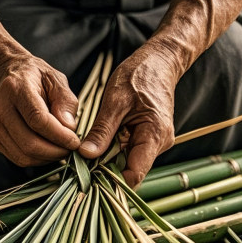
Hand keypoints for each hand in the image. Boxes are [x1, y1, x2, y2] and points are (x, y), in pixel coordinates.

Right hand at [0, 54, 80, 166]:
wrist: (4, 75)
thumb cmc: (34, 77)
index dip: (59, 135)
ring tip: (60, 148)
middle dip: (55, 151)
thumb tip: (69, 127)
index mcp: (16, 88)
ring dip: (47, 158)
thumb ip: (66, 101)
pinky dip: (37, 159)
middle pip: (29, 143)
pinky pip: (18, 158)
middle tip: (70, 148)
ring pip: (23, 156)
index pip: (37, 119)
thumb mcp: (55, 79)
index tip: (75, 141)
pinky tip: (47, 148)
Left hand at [79, 44, 178, 186]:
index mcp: (155, 135)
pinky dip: (114, 149)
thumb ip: (102, 130)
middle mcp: (160, 143)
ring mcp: (156, 141)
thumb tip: (86, 155)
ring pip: (129, 161)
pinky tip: (101, 142)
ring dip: (109, 159)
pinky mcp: (150, 138)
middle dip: (107, 170)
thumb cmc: (138, 75)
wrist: (159, 62)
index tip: (88, 178)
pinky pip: (130, 151)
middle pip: (131, 169)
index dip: (112, 180)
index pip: (135, 173)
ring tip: (88, 150)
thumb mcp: (115, 101)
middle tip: (81, 164)